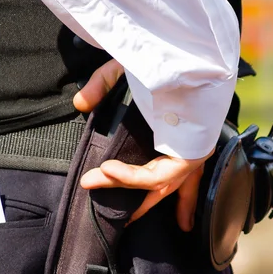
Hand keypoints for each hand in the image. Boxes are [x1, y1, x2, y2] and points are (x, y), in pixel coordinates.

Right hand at [75, 59, 208, 230]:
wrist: (189, 53)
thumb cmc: (165, 59)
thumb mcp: (128, 72)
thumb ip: (103, 86)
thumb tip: (81, 104)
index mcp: (184, 136)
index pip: (183, 173)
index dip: (180, 199)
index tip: (178, 220)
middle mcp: (190, 149)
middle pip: (169, 188)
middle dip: (145, 206)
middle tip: (126, 220)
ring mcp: (192, 154)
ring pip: (157, 185)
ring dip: (122, 184)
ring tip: (93, 178)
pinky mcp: (190, 156)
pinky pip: (156, 176)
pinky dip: (130, 177)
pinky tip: (108, 170)